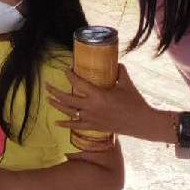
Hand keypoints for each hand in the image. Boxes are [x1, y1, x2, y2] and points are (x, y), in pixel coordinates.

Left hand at [47, 65, 164, 141]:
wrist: (142, 123)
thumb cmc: (135, 102)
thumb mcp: (127, 83)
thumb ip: (120, 71)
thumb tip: (116, 62)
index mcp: (98, 95)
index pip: (78, 83)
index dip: (70, 75)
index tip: (66, 69)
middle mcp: (91, 107)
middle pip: (67, 98)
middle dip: (55, 91)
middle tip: (47, 85)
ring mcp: (92, 118)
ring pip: (69, 112)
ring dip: (57, 105)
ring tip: (48, 99)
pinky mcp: (95, 127)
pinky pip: (77, 126)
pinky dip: (65, 124)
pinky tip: (56, 123)